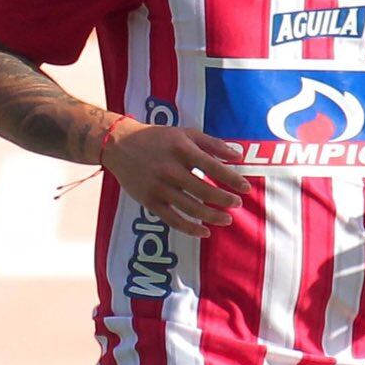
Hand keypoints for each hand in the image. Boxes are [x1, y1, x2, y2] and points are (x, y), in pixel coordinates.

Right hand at [103, 120, 251, 238]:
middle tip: (237, 203)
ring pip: (190, 207)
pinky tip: (204, 231)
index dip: (232, 179)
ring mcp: (158, 187)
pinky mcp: (149, 201)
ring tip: (227, 219)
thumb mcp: (185, 134)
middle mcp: (169, 169)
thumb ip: (213, 143)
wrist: (119, 145)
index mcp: (181, 149)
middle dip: (224, 199)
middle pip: (203, 190)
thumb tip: (238, 155)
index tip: (246, 188)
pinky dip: (190, 228)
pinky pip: (172, 219)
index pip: (212, 167)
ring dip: (212, 216)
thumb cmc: (157, 138)